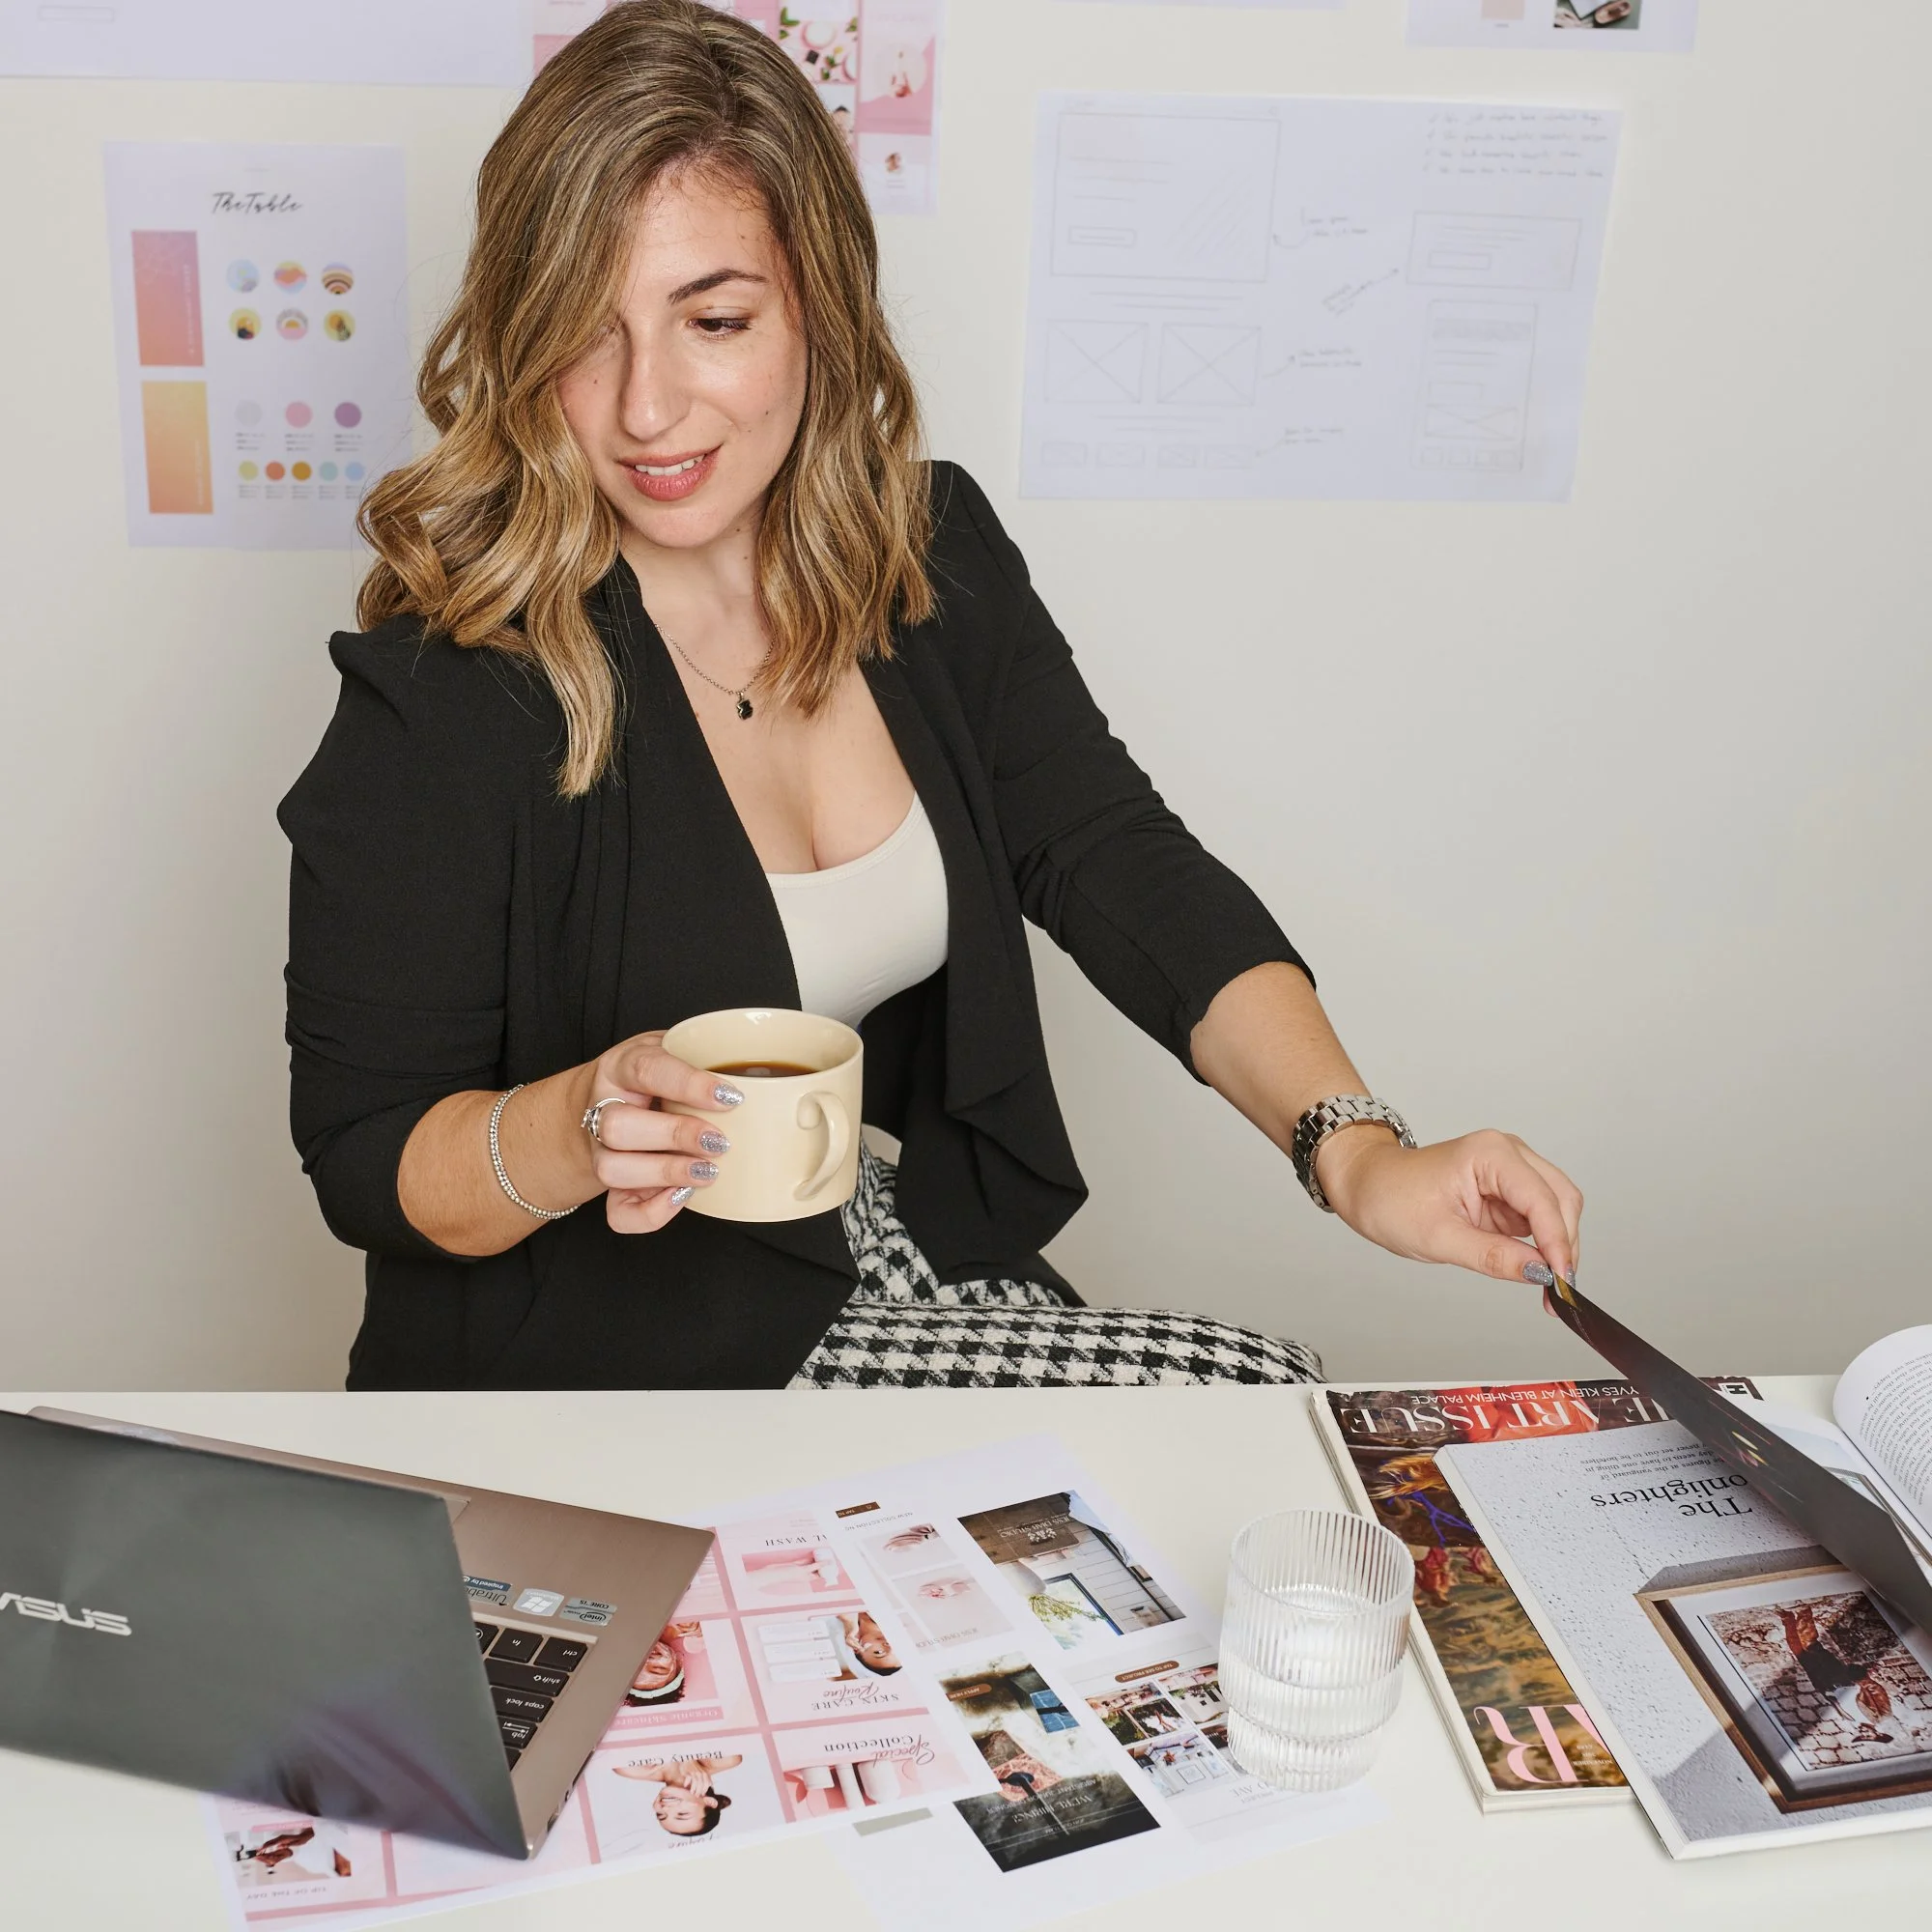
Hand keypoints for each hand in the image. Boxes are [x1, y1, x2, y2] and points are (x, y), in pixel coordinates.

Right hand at [583, 1031, 743, 1233]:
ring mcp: (599, 1150)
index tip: (731, 1097)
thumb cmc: (654, 1074)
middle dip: (676, 1136)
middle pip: (618, 1126)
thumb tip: (765, 1074)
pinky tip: (682, 1196)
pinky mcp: (608, 1186)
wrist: (606, 1099)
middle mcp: (602, 1107)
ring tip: (708, 1172)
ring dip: (666, 1173)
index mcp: (621, 1066)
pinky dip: (651, 1213)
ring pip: (611, 1169)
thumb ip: (705, 1056)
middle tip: (720, 1141)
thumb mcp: (674, 1049)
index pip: (647, 1070)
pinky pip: (618, 1212)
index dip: (689, 1085)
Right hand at [672, 1765, 713, 1793]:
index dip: (705, 1789)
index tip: (702, 1794)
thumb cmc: (696, 1767)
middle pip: (701, 1784)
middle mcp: (700, 1773)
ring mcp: (694, 1772)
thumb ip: (707, 1777)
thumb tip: (711, 1784)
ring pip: (695, 1782)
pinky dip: (687, 1782)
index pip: (706, 1783)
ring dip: (693, 1788)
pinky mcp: (688, 1771)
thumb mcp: (703, 1771)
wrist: (689, 1759)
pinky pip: (688, 1778)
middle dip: (699, 1791)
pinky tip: (685, 1785)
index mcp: (705, 1773)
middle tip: (696, 1795)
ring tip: (692, 1792)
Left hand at [1316, 1126, 1580, 1285]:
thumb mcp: (1439, 1237)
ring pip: (1557, 1207)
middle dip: (1564, 1245)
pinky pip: (1539, 1216)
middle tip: (1557, 1291)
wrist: (1366, 1185)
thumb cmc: (1390, 1199)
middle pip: (1561, 1199)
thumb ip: (1493, 1256)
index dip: (1558, 1243)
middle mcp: (1507, 1153)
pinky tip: (1534, 1268)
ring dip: (1557, 1245)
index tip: (1562, 1281)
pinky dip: (1543, 1243)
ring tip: (1547, 1286)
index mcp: (1491, 1153)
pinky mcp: (1506, 1189)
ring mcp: (1509, 1169)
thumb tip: (1540, 1273)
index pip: (1542, 1200)